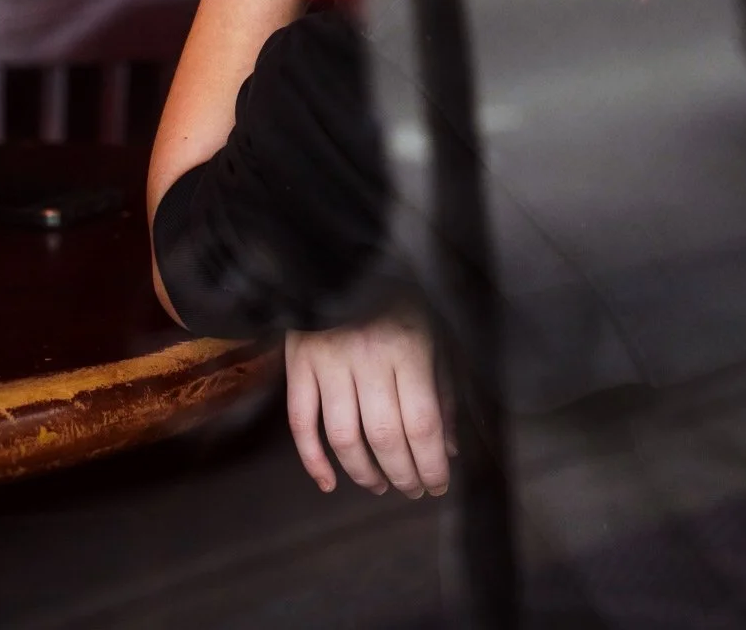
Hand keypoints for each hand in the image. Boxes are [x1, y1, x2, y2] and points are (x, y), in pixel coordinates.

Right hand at [285, 306, 454, 499]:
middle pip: (385, 437)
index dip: (431, 466)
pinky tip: (329, 483)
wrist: (340, 254)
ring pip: (344, 438)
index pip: (422, 424)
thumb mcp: (433, 329)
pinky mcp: (298, 363)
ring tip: (380, 485)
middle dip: (403, 475)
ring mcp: (328, 361)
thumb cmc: (397, 293)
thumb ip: (442, 388)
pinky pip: (301, 423)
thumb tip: (447, 447)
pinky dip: (313, 460)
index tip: (437, 486)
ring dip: (363, 473)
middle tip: (413, 490)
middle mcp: (368, 358)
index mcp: (408, 347)